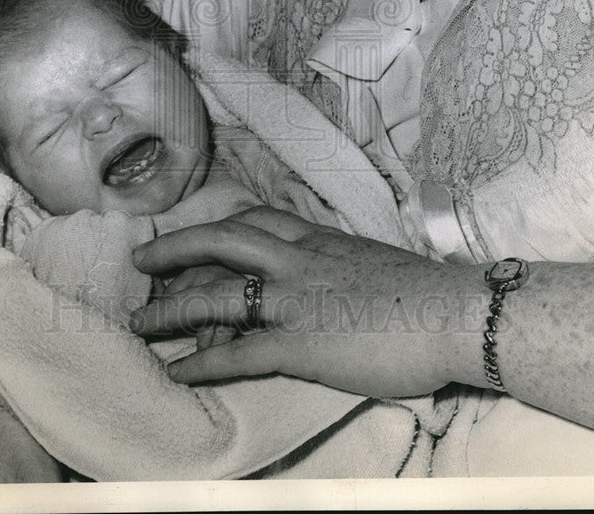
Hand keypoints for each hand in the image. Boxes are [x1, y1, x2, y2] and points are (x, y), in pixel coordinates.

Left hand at [130, 207, 485, 398]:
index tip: (189, 234)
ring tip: (137, 322)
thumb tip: (325, 278)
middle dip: (173, 248)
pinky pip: (240, 354)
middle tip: (139, 260)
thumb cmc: (424, 292)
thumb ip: (337, 265)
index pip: (252, 220)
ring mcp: (297, 300)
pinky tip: (177, 372)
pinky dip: (202, 364)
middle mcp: (298, 260)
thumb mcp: (370, 262)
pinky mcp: (303, 344)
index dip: (214, 228)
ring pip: (217, 295)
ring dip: (171, 309)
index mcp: (317, 239)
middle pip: (220, 242)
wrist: (455, 312)